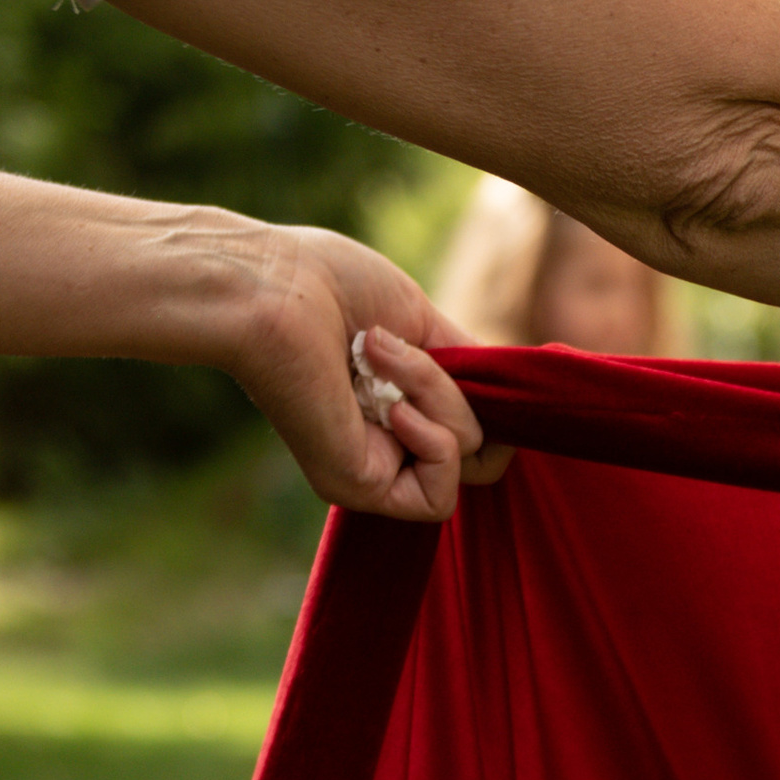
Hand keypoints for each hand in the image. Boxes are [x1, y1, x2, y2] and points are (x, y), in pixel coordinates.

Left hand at [199, 222, 512, 523]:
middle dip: (457, 390)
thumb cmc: (329, 284)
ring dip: (439, 398)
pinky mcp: (359, 488)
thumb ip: (465, 368)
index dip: (489, 403)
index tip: (468, 362)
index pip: (476, 433)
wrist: (272, 287)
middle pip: (480, 446)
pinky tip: (394, 410)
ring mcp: (373, 469)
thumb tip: (507, 406)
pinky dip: (435, 445)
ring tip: (379, 357)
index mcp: (396, 404)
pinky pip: (440, 495)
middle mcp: (385, 443)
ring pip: (466, 459)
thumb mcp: (420, 320)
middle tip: (394, 347)